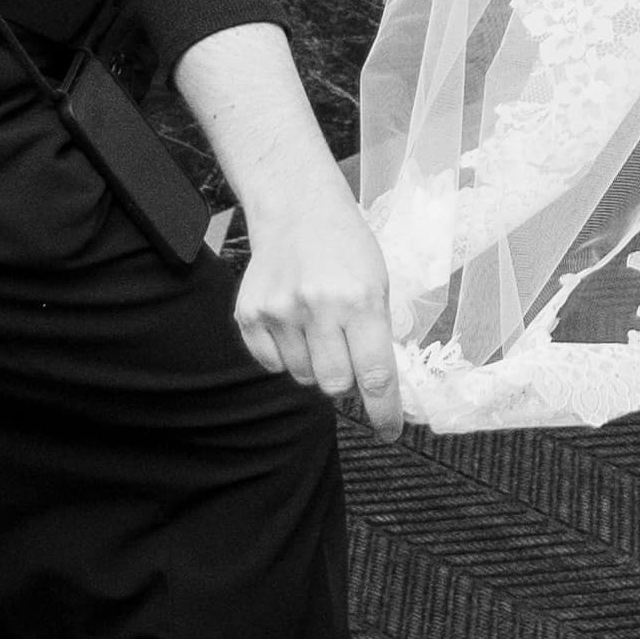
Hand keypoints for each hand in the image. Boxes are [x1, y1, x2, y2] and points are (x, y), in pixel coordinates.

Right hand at [233, 182, 405, 430]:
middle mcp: (318, 308)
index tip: (389, 431)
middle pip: (335, 384)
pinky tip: (294, 323)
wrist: (297, 208)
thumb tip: (379, 386)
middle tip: (348, 352)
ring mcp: (279, 312)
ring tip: (319, 325)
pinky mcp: (249, 314)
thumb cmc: (346, 245)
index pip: (376, 375)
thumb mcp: (379, 282)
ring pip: (302, 376)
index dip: (384, 412)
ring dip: (315, 364)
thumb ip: (377, 332)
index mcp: (360, 300)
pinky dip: (286, 354)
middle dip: (346, 380)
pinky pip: (271, 363)